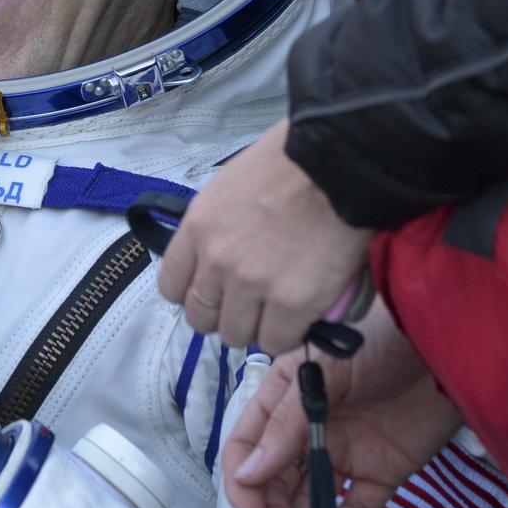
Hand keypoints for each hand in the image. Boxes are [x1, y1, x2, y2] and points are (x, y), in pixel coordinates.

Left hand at [156, 119, 373, 351]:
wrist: (336, 165)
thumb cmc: (286, 165)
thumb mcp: (227, 189)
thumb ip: (214, 228)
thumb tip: (215, 258)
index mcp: (197, 229)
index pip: (171, 286)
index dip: (191, 295)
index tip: (211, 292)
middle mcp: (216, 262)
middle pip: (200, 317)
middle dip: (221, 315)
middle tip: (246, 306)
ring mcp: (252, 286)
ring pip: (236, 336)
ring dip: (254, 328)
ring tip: (275, 313)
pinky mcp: (293, 304)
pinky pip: (276, 343)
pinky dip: (286, 336)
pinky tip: (298, 319)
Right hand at [221, 299, 461, 507]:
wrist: (443, 352)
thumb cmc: (378, 347)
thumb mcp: (324, 373)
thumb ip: (286, 424)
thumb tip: (247, 473)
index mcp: (282, 400)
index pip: (247, 445)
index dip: (241, 480)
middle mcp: (306, 430)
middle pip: (273, 479)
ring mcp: (343, 453)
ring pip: (308, 498)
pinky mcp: (380, 474)